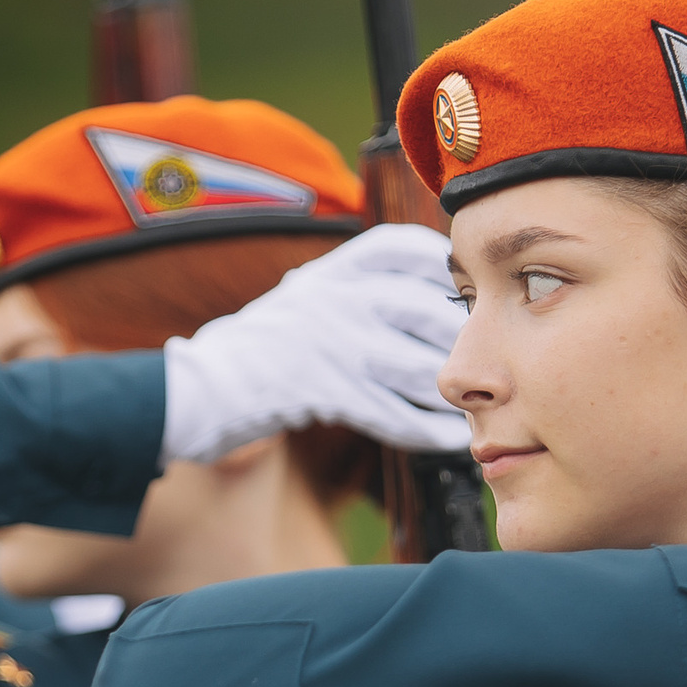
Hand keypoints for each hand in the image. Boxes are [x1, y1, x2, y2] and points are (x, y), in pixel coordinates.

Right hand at [161, 223, 469, 463]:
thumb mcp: (302, 297)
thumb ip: (350, 289)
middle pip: (419, 309)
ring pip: (411, 365)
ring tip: (473, 406)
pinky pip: (389, 411)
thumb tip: (423, 296)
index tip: (465, 287)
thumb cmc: (259, 348)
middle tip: (487, 358)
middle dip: (457, 337)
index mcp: (328, 270)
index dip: (440, 264)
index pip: (399, 247)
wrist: (200, 389)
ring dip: (447, 390)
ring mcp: (327, 344)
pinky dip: (422, 428)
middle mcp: (330, 298)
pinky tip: (445, 439)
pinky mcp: (322, 392)